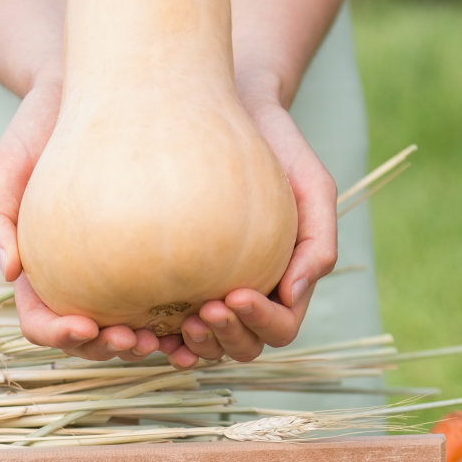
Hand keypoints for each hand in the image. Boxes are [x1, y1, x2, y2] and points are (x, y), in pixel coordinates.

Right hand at [0, 78, 164, 362]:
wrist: (104, 85)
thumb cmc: (42, 125)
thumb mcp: (8, 162)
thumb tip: (9, 273)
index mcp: (40, 274)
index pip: (41, 322)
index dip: (59, 335)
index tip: (85, 326)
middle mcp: (82, 283)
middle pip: (91, 339)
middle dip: (110, 351)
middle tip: (137, 340)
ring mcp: (125, 274)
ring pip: (137, 329)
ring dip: (154, 347)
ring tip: (177, 339)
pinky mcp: (164, 257)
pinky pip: (178, 298)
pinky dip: (190, 319)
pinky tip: (212, 316)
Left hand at [171, 97, 338, 366]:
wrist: (232, 115)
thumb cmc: (279, 150)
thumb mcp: (312, 186)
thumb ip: (318, 241)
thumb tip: (293, 295)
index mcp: (287, 286)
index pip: (281, 327)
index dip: (261, 321)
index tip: (235, 292)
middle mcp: (251, 300)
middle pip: (244, 347)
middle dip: (227, 337)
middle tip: (204, 309)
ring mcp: (213, 297)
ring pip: (207, 347)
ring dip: (195, 346)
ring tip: (177, 322)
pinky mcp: (176, 288)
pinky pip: (167, 328)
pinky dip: (159, 339)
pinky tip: (142, 331)